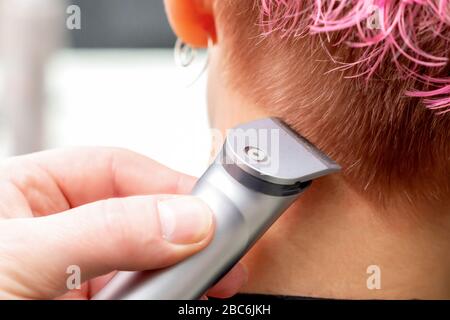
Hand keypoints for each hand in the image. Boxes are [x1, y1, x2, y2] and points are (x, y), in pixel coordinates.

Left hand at [0, 147, 246, 298]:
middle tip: (220, 253)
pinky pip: (138, 292)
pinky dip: (166, 295)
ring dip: (180, 268)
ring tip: (211, 282)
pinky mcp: (88, 302)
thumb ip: (107, 231)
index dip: (165, 183)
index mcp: (31, 193)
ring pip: (145, 259)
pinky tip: (184, 296)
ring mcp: (76, 273)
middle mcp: (59, 229)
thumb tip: (186, 219)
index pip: (115, 170)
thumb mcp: (23, 257)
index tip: (206, 209)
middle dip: (183, 231)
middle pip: (140, 214)